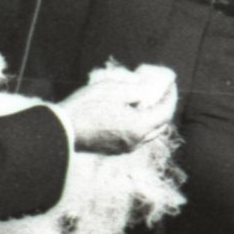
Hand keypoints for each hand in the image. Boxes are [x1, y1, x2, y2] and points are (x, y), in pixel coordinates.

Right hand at [53, 71, 176, 153]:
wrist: (61, 130)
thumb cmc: (86, 107)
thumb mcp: (113, 90)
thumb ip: (137, 90)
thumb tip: (151, 89)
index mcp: (138, 127)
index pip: (165, 112)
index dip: (171, 96)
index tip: (171, 83)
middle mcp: (136, 141)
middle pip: (160, 125)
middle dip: (164, 107)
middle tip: (162, 92)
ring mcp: (126, 148)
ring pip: (149, 133)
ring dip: (153, 117)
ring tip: (148, 101)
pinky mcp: (115, 150)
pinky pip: (137, 137)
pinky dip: (141, 124)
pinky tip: (132, 112)